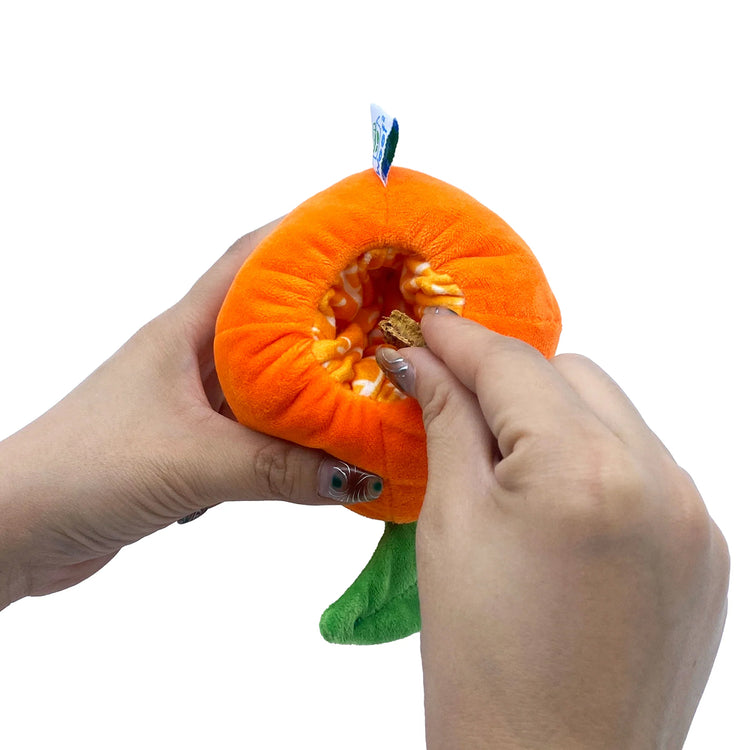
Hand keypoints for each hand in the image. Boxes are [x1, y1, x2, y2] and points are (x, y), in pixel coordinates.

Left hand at [0, 223, 381, 608]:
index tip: (357, 229)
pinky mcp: (194, 443)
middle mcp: (190, 357)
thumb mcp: (190, 461)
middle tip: (385, 305)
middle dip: (326, 306)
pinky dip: (294, 430)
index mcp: (183, 332)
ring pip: (267, 375)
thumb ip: (276, 468)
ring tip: (371, 370)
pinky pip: (258, 426)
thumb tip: (357, 471)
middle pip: (270, 316)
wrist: (18, 528)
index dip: (302, 236)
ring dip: (313, 374)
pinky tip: (326, 439)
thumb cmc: (80, 470)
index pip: (248, 261)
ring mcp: (192, 401)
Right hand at [384, 309, 729, 748]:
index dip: (462, 340)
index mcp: (588, 473)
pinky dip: (594, 462)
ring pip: (614, 416)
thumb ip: (447, 423)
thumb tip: (423, 362)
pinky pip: (644, 468)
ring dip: (555, 418)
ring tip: (504, 462)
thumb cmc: (483, 666)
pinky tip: (554, 503)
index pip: (516, 366)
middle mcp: (661, 483)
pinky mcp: (705, 552)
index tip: (427, 327)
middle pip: (574, 376)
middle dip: (511, 379)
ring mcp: (694, 519)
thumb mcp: (451, 525)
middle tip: (456, 401)